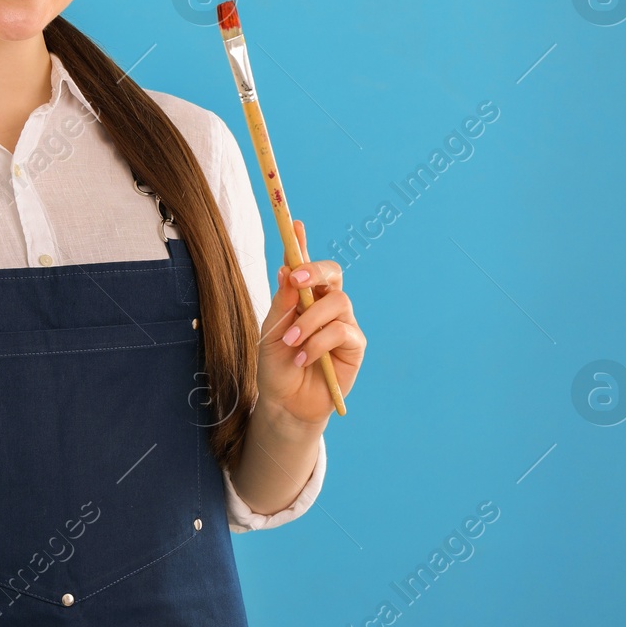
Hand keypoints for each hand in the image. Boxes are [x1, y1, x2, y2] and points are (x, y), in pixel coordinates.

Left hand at [255, 219, 364, 427]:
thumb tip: (287, 271)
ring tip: (291, 342)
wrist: (285, 403)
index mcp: (303, 297)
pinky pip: (342, 331)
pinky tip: (304, 358)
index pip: (305, 265)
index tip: (293, 223)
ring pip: (337, 302)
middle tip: (297, 279)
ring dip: (310, 320)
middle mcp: (325, 305)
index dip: (301, 243)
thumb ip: (281, 303)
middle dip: (316, 269)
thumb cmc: (276, 366)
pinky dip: (318, 343)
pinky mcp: (354, 345)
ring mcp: (343, 323)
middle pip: (333, 273)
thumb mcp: (270, 333)